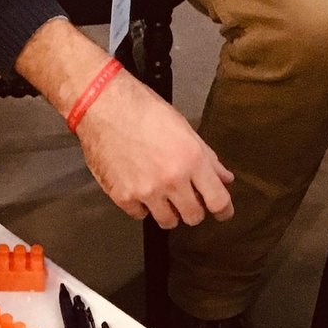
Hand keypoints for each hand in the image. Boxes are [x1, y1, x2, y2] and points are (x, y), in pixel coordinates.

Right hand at [13, 19, 230, 228]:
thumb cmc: (143, 110)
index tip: (223, 212)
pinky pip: (140, 215)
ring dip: (170, 212)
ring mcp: (146, 191)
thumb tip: (224, 177)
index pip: (217, 200)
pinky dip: (143, 207)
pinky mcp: (123, 197)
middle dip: (194, 209)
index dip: (223, 210)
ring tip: (163, 195)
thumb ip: (207, 158)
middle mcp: (171, 180)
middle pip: (193, 217)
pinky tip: (140, 189)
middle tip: (188, 198)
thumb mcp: (183, 128)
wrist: (104, 106)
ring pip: (168, 221)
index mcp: (191, 160)